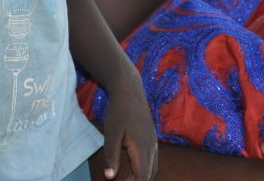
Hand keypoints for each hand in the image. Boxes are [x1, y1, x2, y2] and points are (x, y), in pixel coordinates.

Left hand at [101, 64, 157, 179]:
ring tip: (126, 178)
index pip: (143, 177)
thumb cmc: (118, 111)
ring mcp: (153, 143)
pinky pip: (152, 160)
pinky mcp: (152, 139)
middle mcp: (152, 148)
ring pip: (153, 168)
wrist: (129, 91)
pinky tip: (133, 167)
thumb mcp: (111, 134)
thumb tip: (109, 177)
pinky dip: (145, 169)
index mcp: (142, 149)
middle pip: (150, 175)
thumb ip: (111, 156)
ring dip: (142, 177)